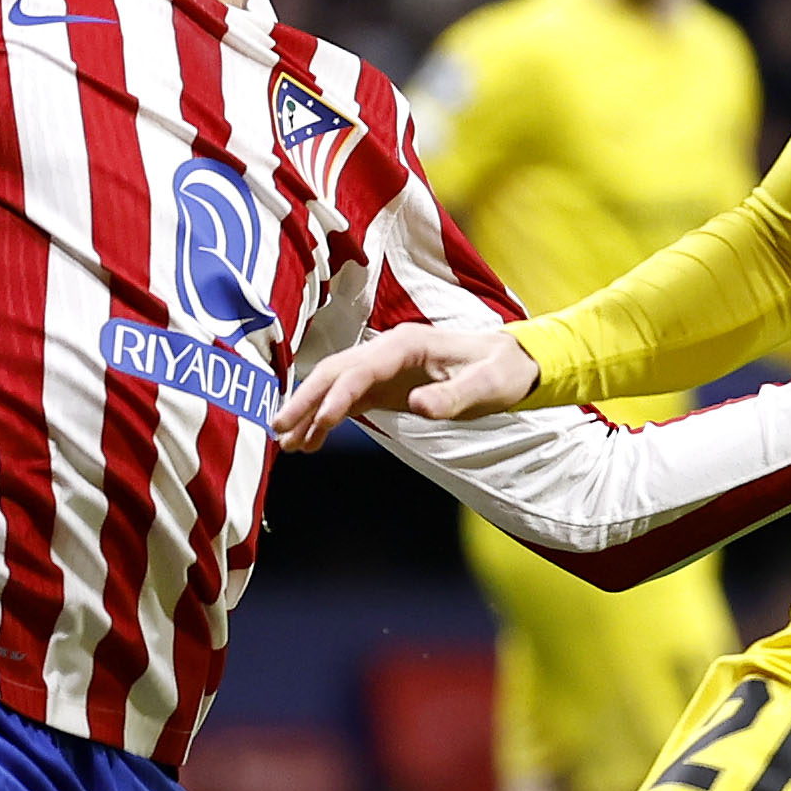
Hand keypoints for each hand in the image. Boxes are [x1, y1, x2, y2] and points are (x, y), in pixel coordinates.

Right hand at [273, 324, 541, 451]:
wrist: (512, 362)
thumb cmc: (503, 371)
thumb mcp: (489, 386)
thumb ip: (453, 397)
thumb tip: (416, 407)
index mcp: (408, 345)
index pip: (361, 369)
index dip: (337, 396)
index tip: (319, 424)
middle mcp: (388, 350)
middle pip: (335, 372)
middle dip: (305, 400)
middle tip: (278, 430)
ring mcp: (383, 366)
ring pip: (334, 385)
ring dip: (309, 412)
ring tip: (287, 445)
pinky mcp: (386, 384)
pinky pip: (347, 399)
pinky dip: (327, 419)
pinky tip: (310, 443)